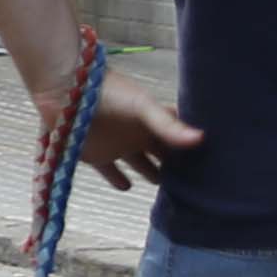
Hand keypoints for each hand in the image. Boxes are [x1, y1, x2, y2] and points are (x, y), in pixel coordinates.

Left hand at [62, 70, 203, 187]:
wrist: (65, 88)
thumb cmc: (108, 92)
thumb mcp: (142, 107)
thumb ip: (168, 126)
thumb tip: (201, 139)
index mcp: (150, 123)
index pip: (176, 138)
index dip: (190, 150)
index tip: (211, 165)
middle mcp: (136, 135)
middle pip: (160, 154)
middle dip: (174, 165)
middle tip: (194, 183)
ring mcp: (115, 146)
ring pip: (139, 164)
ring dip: (149, 173)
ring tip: (164, 187)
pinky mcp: (93, 155)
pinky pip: (109, 171)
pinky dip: (117, 179)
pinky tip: (127, 187)